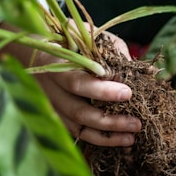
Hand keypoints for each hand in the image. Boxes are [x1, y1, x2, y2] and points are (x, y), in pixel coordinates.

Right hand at [0, 25, 141, 146]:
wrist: (34, 50)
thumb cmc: (69, 39)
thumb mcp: (89, 35)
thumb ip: (113, 52)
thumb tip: (141, 70)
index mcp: (55, 65)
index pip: (77, 83)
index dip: (102, 91)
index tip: (128, 93)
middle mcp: (49, 90)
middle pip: (78, 112)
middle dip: (110, 120)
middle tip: (137, 122)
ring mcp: (51, 106)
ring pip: (78, 128)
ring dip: (106, 136)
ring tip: (131, 137)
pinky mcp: (57, 117)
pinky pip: (77, 133)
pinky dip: (99, 139)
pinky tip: (118, 140)